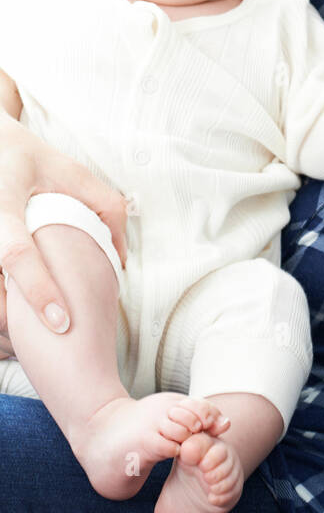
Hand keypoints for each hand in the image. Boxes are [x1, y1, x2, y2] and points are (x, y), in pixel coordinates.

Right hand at [0, 116, 128, 347]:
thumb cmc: (31, 162)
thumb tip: (122, 256)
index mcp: (3, 204)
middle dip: (12, 327)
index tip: (62, 323)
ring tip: (24, 348)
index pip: (17, 254)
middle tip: (43, 350)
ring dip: (2, 330)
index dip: (39, 290)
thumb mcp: (70, 172)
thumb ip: (104, 206)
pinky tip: (11, 333)